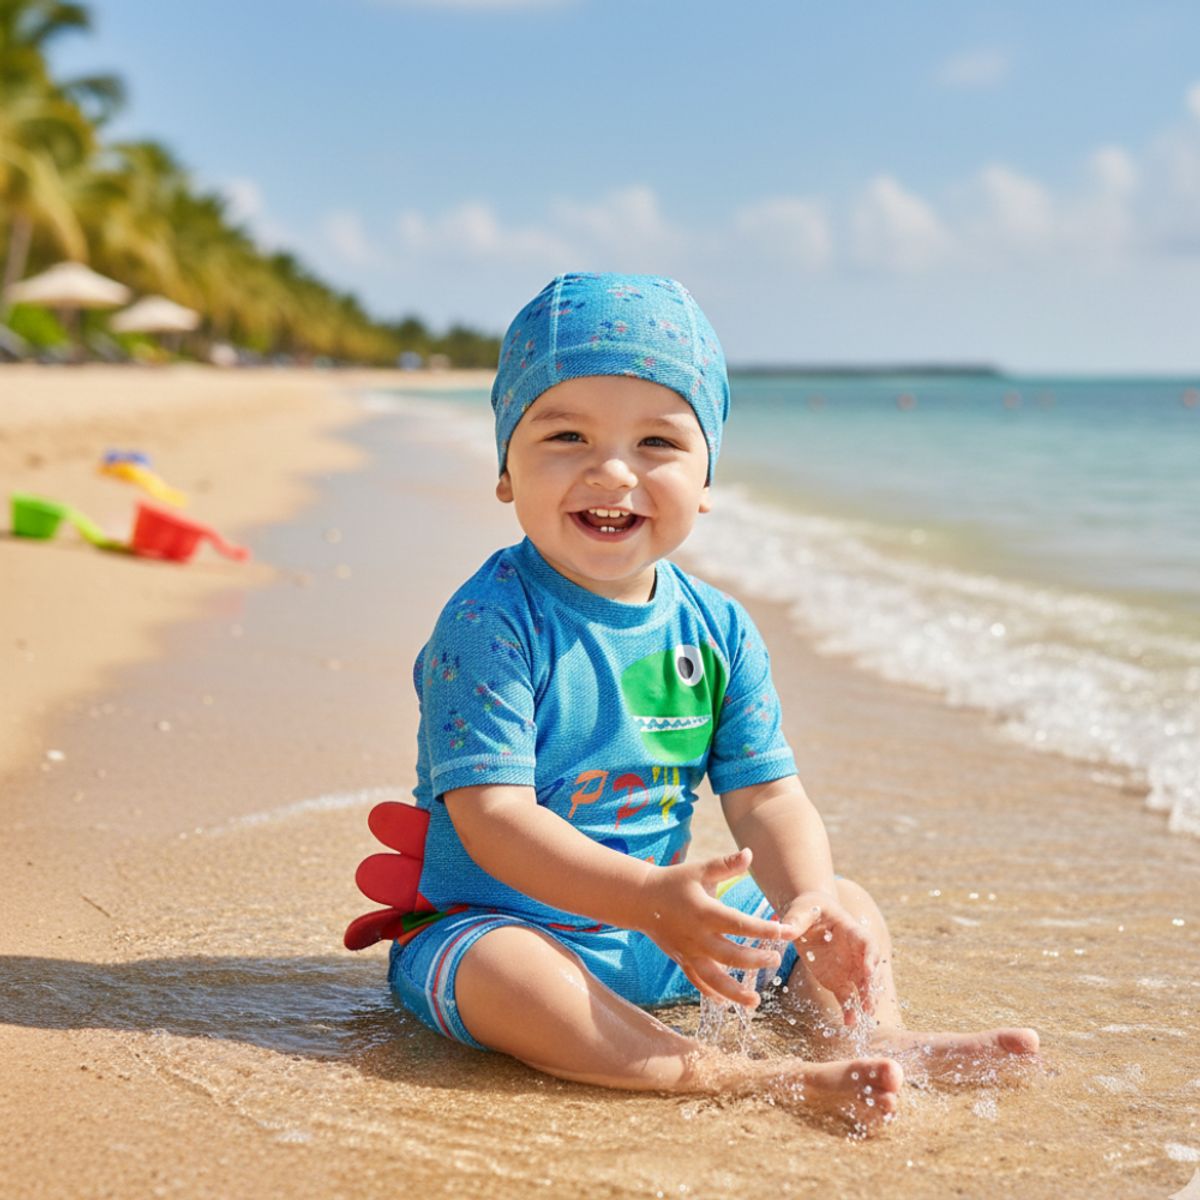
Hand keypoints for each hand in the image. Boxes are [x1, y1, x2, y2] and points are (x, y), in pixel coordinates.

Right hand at [637, 848, 794, 1008]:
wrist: (642, 899)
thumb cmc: (675, 881)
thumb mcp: (700, 869)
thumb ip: (726, 864)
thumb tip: (750, 853)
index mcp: (704, 912)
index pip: (738, 923)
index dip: (762, 929)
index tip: (783, 932)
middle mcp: (697, 936)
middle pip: (730, 955)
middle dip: (755, 961)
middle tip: (775, 962)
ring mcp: (688, 952)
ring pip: (713, 978)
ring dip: (734, 992)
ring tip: (755, 1001)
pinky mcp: (682, 961)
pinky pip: (698, 982)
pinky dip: (712, 994)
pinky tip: (727, 1004)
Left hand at [782, 892, 879, 1025]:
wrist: (808, 918)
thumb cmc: (808, 909)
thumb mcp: (802, 910)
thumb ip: (796, 920)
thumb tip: (784, 931)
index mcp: (850, 930)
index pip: (867, 943)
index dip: (870, 957)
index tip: (868, 970)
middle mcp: (855, 952)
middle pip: (869, 969)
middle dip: (871, 985)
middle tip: (870, 1002)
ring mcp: (848, 968)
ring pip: (861, 986)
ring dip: (865, 1000)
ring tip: (865, 1016)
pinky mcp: (838, 981)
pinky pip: (846, 997)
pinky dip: (848, 1010)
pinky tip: (849, 1023)